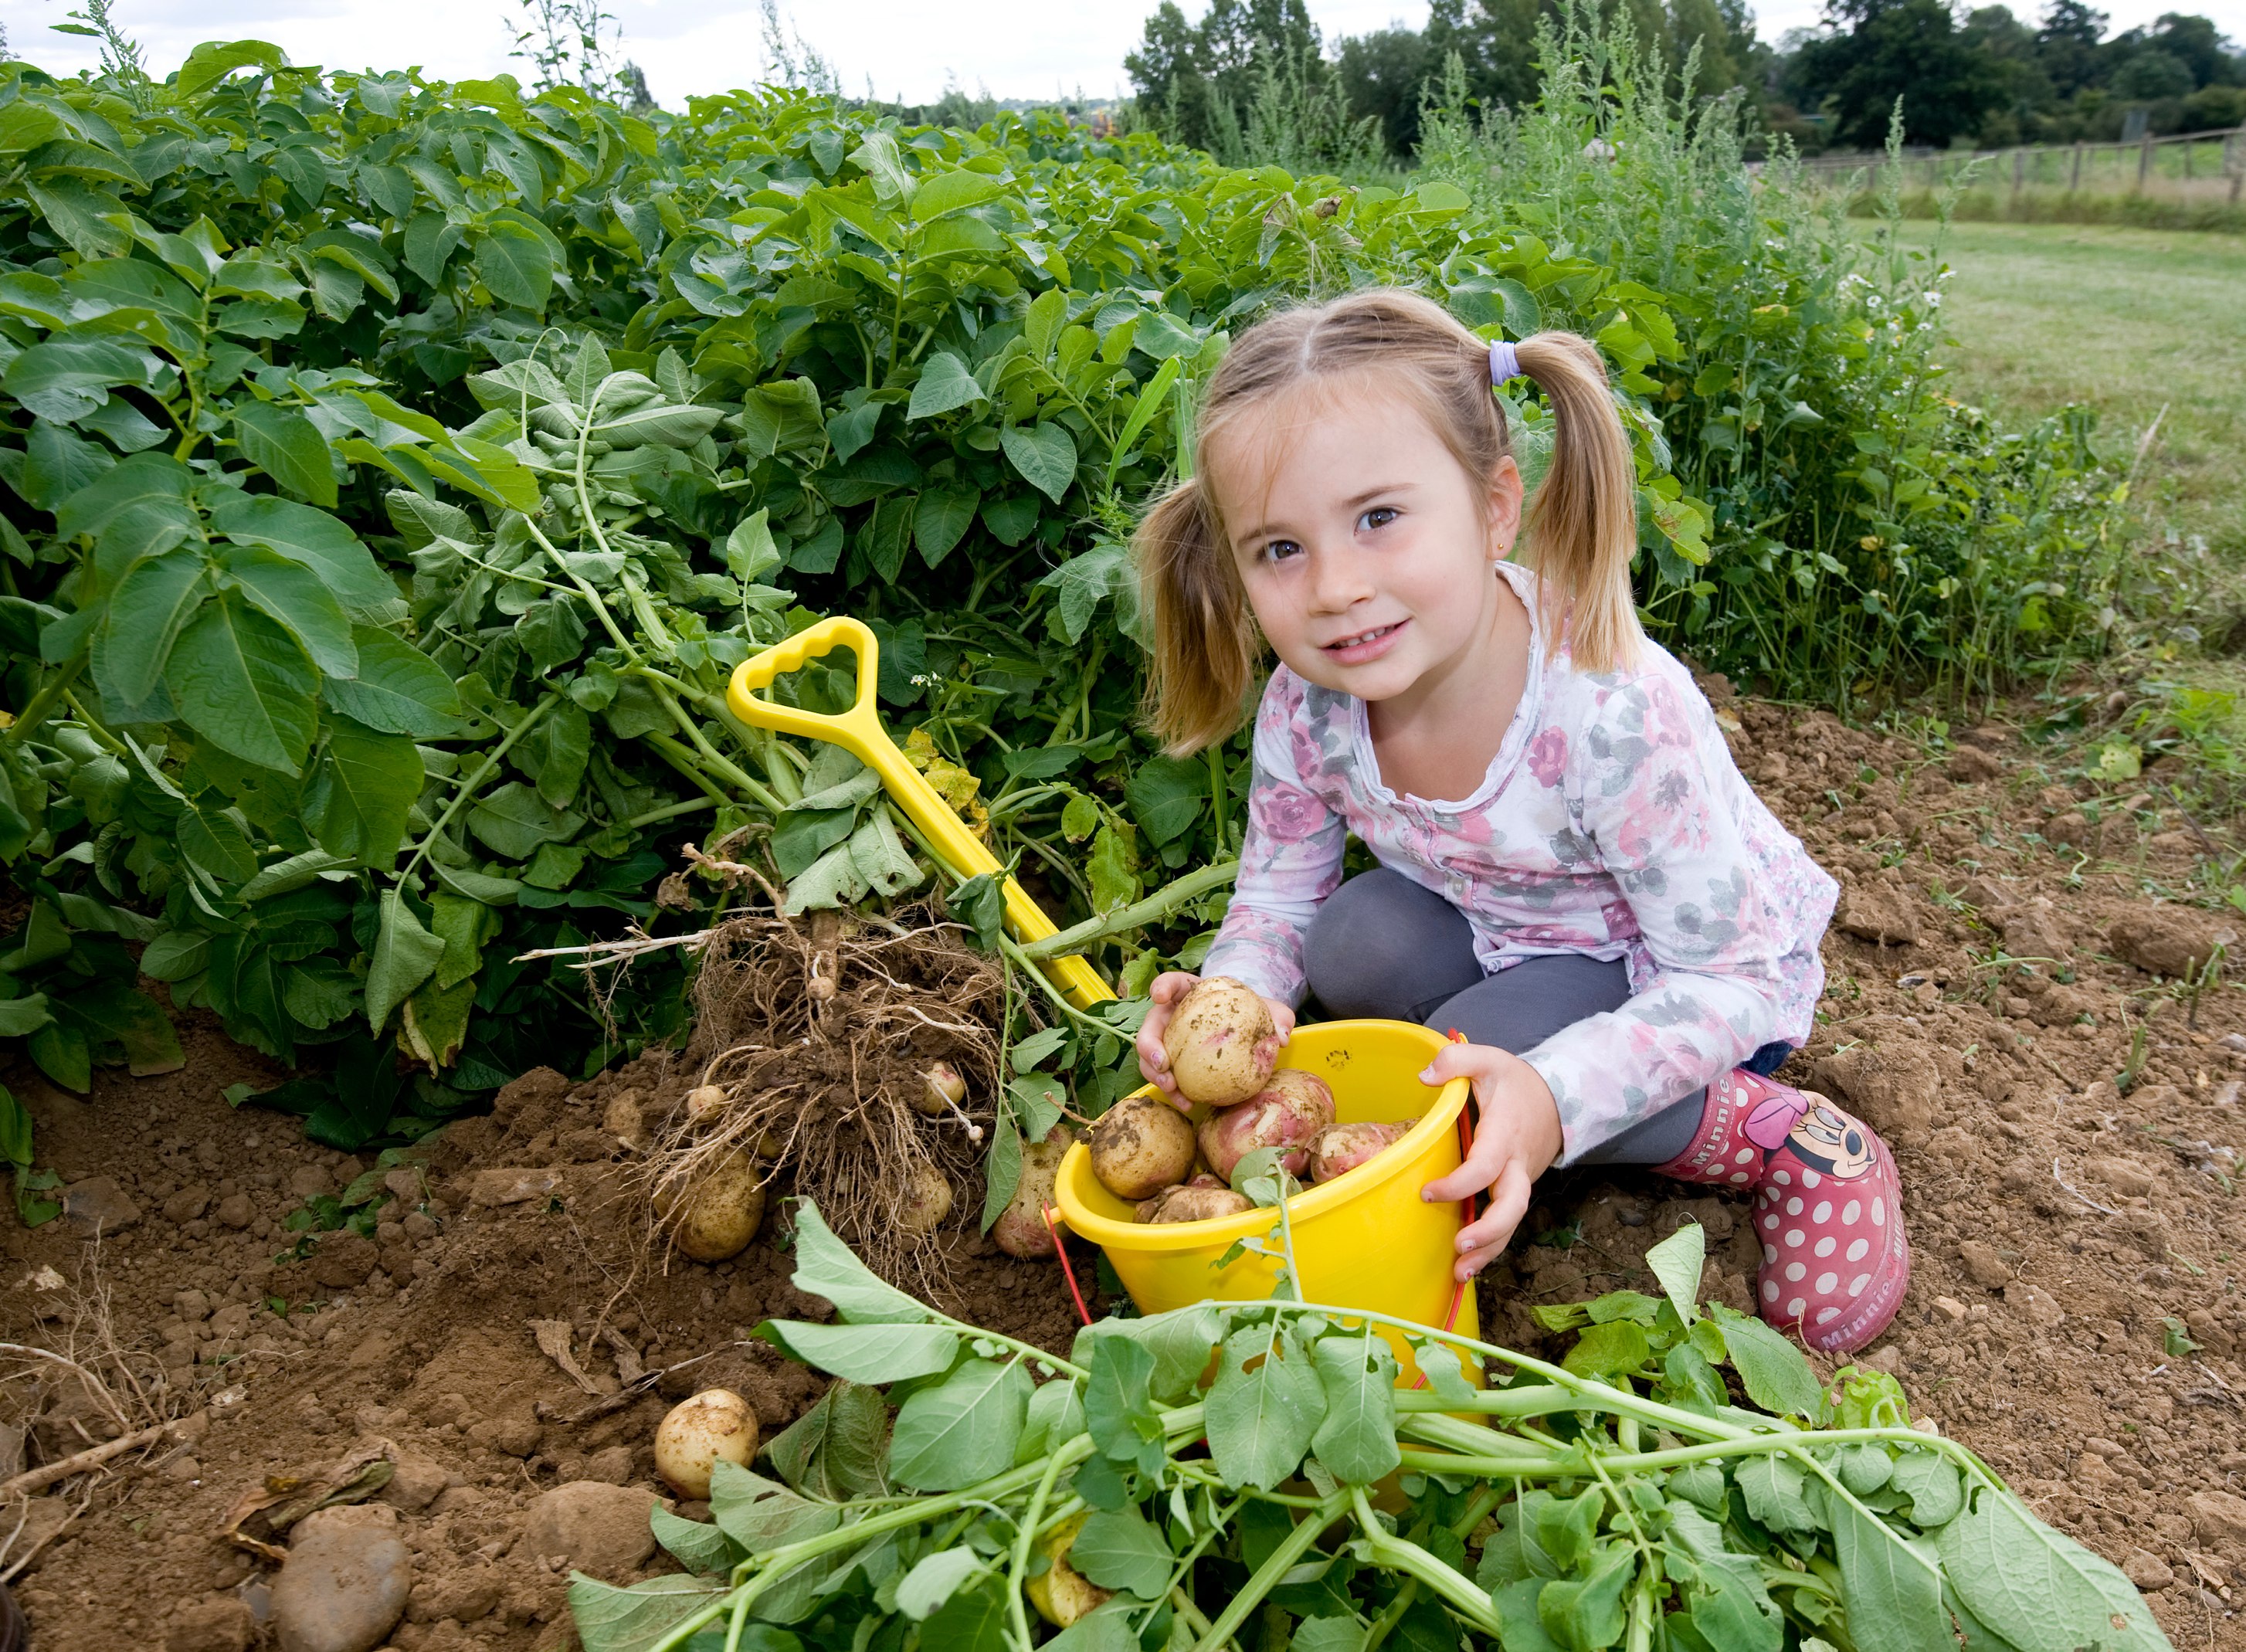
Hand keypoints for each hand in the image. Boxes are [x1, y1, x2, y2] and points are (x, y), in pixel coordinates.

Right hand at [1134, 971, 1296, 1108]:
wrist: (1248, 1033)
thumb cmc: (1252, 1014)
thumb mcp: (1269, 1011)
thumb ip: (1278, 1017)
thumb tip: (1281, 1037)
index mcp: (1191, 993)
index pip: (1171, 982)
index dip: (1161, 987)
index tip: (1159, 996)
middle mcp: (1173, 1016)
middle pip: (1150, 1025)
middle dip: (1149, 1044)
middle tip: (1163, 1063)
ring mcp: (1169, 1041)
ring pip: (1150, 1056)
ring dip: (1155, 1074)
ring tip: (1172, 1089)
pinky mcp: (1174, 1064)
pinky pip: (1165, 1077)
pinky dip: (1172, 1092)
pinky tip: (1188, 1103)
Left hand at [1416, 1042, 1563, 1280]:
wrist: (1559, 1098)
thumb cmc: (1517, 1082)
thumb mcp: (1489, 1059)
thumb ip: (1457, 1059)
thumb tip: (1425, 1076)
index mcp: (1505, 1136)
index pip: (1487, 1167)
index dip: (1460, 1184)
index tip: (1428, 1192)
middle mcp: (1516, 1165)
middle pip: (1512, 1206)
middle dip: (1489, 1231)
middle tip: (1459, 1246)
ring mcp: (1519, 1181)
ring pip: (1511, 1223)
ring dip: (1488, 1250)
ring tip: (1460, 1273)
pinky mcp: (1515, 1191)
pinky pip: (1506, 1221)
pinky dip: (1490, 1245)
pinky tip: (1468, 1265)